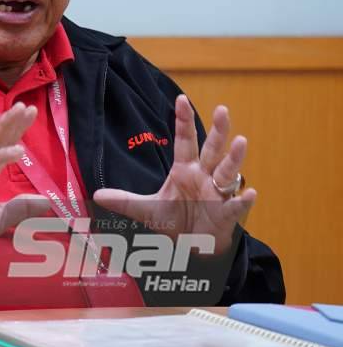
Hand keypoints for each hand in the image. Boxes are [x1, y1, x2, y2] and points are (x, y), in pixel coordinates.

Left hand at [92, 95, 255, 253]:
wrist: (193, 247)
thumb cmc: (175, 221)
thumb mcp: (146, 210)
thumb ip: (124, 200)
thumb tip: (96, 195)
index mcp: (184, 170)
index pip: (184, 141)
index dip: (183, 121)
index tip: (181, 99)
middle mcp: (204, 176)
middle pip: (211, 149)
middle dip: (218, 130)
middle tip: (222, 110)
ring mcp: (217, 193)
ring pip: (227, 171)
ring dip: (234, 157)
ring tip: (241, 141)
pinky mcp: (226, 214)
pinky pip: (235, 205)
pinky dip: (243, 199)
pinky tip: (249, 192)